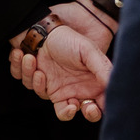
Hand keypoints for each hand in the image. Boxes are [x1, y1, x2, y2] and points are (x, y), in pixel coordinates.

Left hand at [8, 0, 115, 115]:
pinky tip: (28, 57)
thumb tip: (114, 88)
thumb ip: (103, 70)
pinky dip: (25, 72)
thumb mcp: (89, 51)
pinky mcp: (36, 80)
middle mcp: (72, 88)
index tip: (90, 106)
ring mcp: (53, 86)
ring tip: (36, 61)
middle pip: (71, 113)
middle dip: (70, 112)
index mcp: (89, 83)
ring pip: (44, 99)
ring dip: (39, 83)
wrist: (42, 27)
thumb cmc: (68, 38)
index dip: (94, 112)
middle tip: (71, 104)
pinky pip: (28, 85)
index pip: (96, 107)